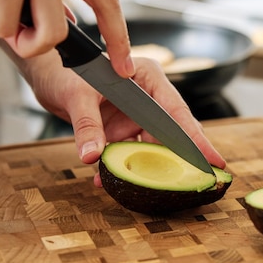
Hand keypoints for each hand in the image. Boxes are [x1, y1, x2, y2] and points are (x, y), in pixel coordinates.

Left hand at [18, 52, 225, 185]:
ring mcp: (136, 114)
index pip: (176, 111)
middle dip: (179, 159)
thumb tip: (92, 157)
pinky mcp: (123, 128)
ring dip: (144, 168)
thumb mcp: (77, 96)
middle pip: (171, 132)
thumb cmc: (66, 73)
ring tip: (146, 189)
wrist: (49, 77)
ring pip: (151, 146)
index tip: (214, 160)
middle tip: (200, 182)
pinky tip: (105, 180)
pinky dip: (120, 167)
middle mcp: (147, 95)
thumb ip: (87, 125)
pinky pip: (129, 152)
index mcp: (147, 76)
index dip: (195, 139)